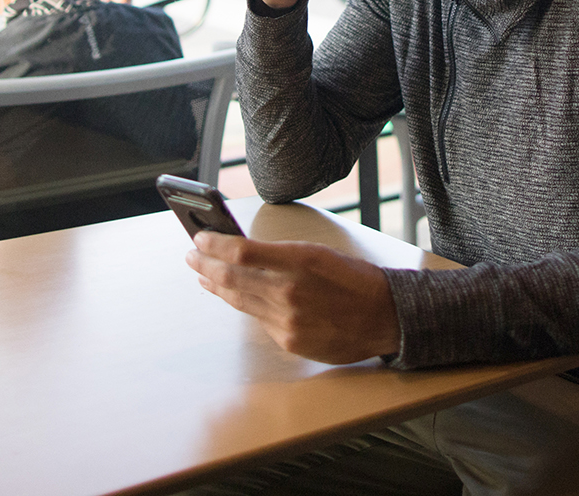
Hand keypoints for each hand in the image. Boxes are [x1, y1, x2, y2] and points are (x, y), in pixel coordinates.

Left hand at [187, 232, 399, 363]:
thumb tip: (242, 252)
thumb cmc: (356, 280)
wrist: (387, 317)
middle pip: (232, 277)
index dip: (214, 245)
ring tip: (203, 276)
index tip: (200, 238)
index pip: (242, 252)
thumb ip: (282, 255)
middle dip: (205, 265)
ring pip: (239, 300)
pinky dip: (245, 305)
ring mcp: (287, 319)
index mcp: (300, 260)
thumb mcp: (320, 254)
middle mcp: (290, 291)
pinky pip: (259, 320)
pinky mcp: (289, 341)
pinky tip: (235, 297)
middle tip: (191, 256)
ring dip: (216, 286)